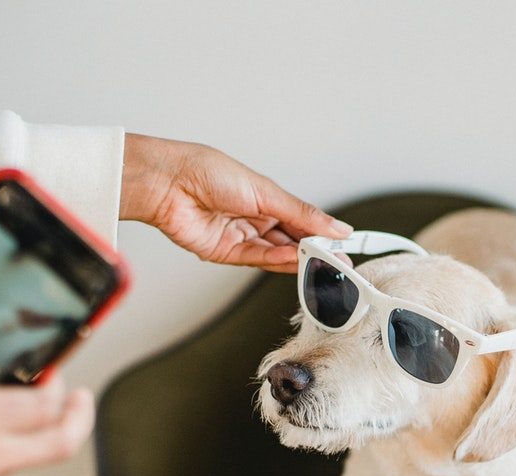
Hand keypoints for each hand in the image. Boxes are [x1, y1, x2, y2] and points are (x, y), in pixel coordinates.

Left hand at [119, 134, 351, 273]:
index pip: (302, 220)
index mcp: (265, 198)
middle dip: (315, 251)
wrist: (168, 182)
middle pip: (291, 240)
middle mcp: (254, 218)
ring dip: (299, 259)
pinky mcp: (225, 253)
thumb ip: (302, 214)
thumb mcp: (265, 191)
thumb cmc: (208, 171)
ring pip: (276, 254)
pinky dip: (277, 262)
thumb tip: (335, 226)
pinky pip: (257, 260)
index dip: (323, 233)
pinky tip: (295, 261)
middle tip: (339, 261)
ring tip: (322, 263)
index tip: (346, 243)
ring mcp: (240, 236)